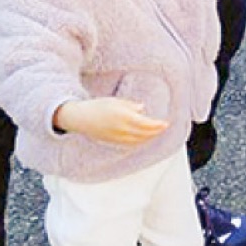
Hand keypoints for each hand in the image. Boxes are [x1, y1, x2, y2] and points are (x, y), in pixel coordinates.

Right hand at [53, 98, 168, 144]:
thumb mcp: (115, 101)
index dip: (157, 125)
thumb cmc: (98, 106)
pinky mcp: (113, 141)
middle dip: (156, 131)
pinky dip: (140, 141)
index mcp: (123, 116)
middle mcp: (121, 128)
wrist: (80, 118)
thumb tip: (142, 108)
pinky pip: (130, 144)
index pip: (146, 123)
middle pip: (144, 133)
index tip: (166, 123)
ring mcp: (117, 137)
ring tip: (156, 132)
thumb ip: (130, 105)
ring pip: (138, 140)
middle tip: (164, 127)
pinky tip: (144, 138)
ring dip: (149, 137)